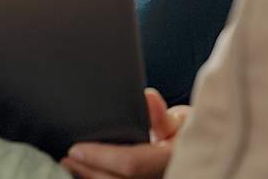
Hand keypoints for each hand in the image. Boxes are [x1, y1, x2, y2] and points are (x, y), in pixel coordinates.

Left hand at [60, 88, 190, 178]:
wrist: (200, 150)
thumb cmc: (190, 133)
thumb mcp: (181, 120)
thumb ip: (160, 114)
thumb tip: (148, 97)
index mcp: (169, 160)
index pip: (130, 163)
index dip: (100, 157)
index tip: (77, 148)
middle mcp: (162, 175)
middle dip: (88, 172)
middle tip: (67, 158)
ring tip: (71, 167)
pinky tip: (85, 173)